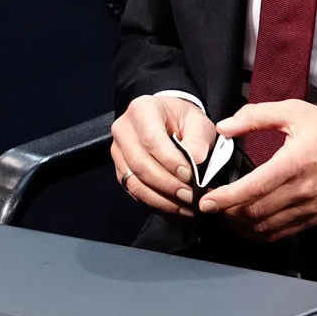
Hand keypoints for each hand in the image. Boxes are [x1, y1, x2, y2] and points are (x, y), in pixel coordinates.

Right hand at [110, 95, 216, 216]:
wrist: (170, 121)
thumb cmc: (184, 120)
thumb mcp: (198, 123)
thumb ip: (198, 141)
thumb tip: (194, 162)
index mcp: (142, 109)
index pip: (152, 140)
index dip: (170, 161)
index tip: (190, 176)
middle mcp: (123, 129)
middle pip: (140, 164)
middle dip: (166, 184)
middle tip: (189, 196)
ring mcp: (118, 150)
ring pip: (134, 181)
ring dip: (161, 198)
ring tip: (184, 205)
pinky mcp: (120, 169)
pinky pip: (134, 190)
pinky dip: (154, 201)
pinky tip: (174, 206)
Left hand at [197, 100, 316, 242]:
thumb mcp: (296, 112)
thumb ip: (257, 116)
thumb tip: (225, 127)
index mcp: (293, 163)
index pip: (253, 188)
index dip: (226, 198)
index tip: (207, 201)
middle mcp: (299, 191)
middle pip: (254, 213)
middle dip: (227, 213)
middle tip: (210, 206)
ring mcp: (307, 209)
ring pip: (265, 228)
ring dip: (240, 226)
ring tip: (226, 215)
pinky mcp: (313, 219)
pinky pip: (281, 234)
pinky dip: (259, 234)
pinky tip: (248, 225)